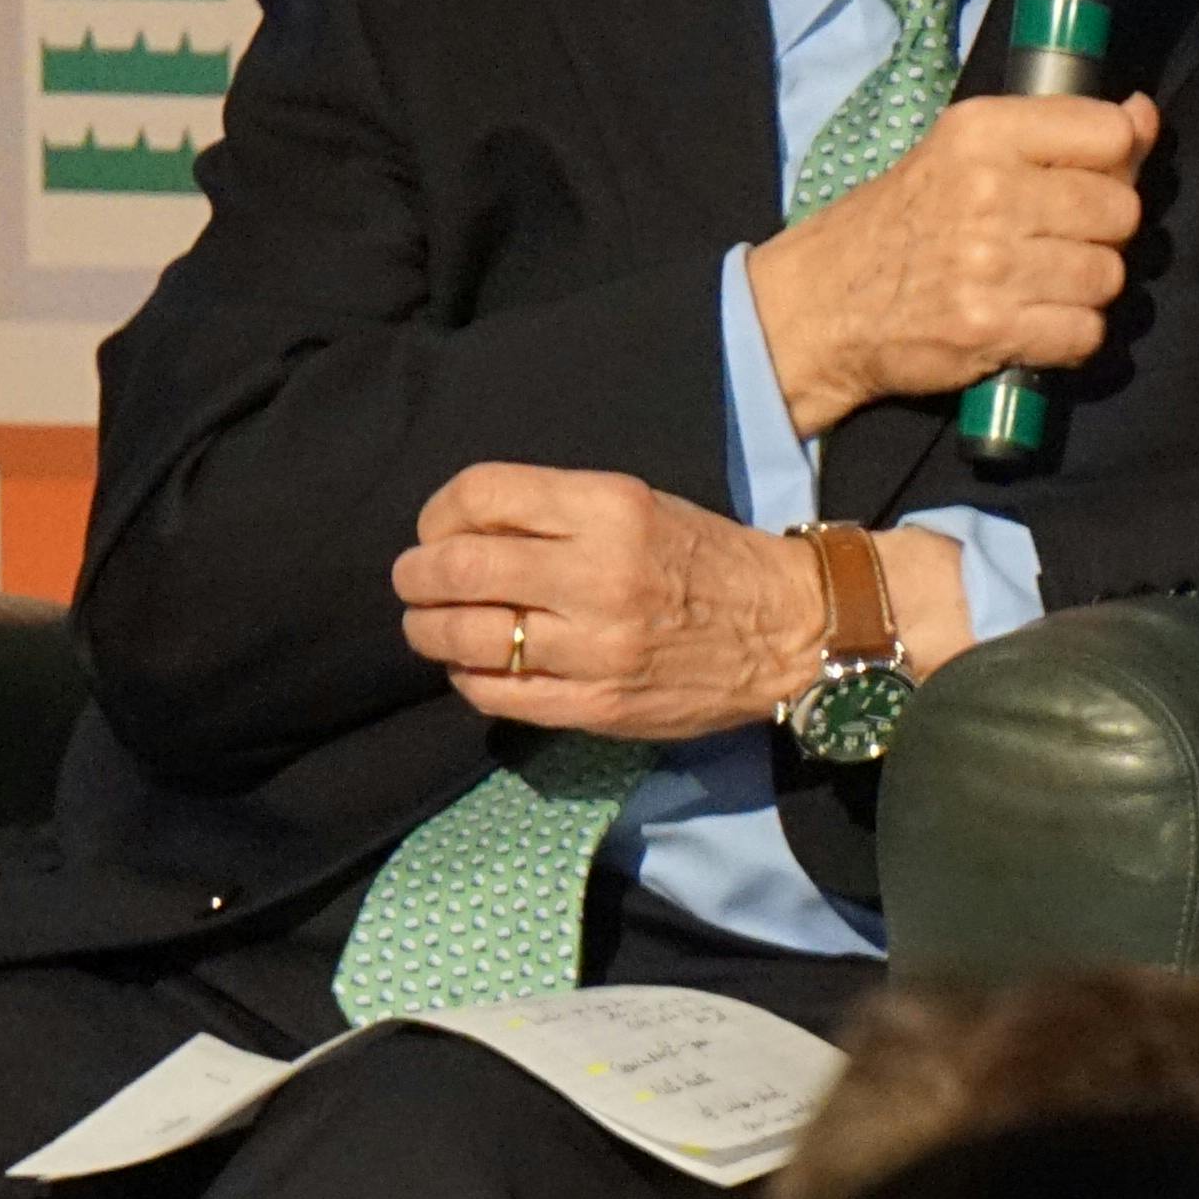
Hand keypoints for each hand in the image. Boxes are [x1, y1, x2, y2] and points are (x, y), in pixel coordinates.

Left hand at [393, 467, 823, 738]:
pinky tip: (472, 667)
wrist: (785, 630)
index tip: (435, 530)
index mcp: (609, 508)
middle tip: (413, 582)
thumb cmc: (702, 558)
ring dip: (429, 631)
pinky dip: (466, 678)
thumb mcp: (638, 502)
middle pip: (459, 569)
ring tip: (430, 626)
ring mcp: (596, 647)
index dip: (438, 513)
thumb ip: (554, 512)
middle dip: (416, 576)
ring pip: (466, 638)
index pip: (482, 496)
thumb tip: (458, 532)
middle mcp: (598, 574)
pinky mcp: (597, 703)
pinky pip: (497, 694)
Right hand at [745, 90, 1160, 436]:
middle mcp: (989, 191)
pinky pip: (1085, 333)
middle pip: (1119, 211)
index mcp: (982, 131)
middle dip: (1104, 233)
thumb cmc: (901, 223)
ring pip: (1108, 276)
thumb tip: (1144, 117)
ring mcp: (991, 264)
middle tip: (1062, 243)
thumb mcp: (964, 152)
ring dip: (1088, 289)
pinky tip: (1037, 323)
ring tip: (1045, 285)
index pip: (1109, 134)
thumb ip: (1058, 132)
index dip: (1118, 163)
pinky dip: (1071, 336)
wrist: (823, 306)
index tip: (1090, 181)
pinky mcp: (992, 329)